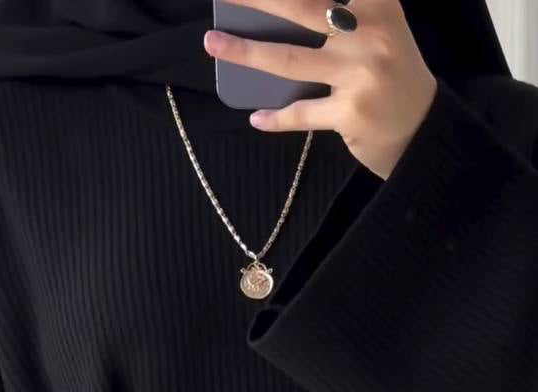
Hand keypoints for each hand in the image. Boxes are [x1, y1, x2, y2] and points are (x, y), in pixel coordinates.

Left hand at [203, 0, 437, 179]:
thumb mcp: (380, 29)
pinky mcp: (349, 113)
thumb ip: (343, 13)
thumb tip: (280, 9)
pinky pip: (301, 113)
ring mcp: (359, 74)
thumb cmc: (392, 76)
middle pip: (301, 7)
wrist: (424, 132)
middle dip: (257, 0)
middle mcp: (370, 33)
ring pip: (290, 59)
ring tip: (213, 43)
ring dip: (246, 51)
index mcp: (379, 3)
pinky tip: (256, 117)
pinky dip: (276, 117)